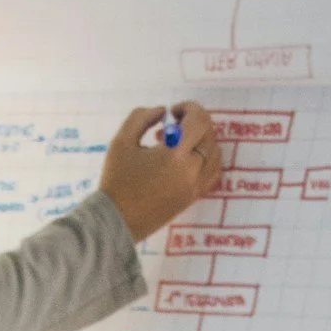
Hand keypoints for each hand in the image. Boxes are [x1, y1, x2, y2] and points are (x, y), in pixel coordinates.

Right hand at [100, 103, 221, 242]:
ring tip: (179, 144)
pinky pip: (211, 173)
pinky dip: (205, 160)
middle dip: (193, 123)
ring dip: (201, 141)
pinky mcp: (191, 198)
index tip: (173, 112)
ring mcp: (194, 187)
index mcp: (175, 155)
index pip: (199, 121)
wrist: (115, 222)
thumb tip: (162, 112)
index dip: (189, 108)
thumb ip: (141, 117)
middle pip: (208, 135)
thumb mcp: (122, 141)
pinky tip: (187, 159)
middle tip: (173, 126)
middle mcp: (191, 170)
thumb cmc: (116, 181)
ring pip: (214, 154)